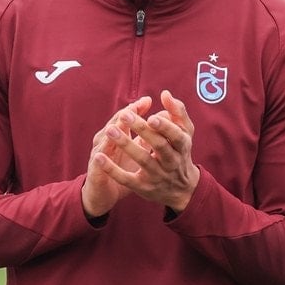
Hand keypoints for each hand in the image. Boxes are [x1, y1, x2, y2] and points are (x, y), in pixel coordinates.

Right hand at [82, 96, 153, 217]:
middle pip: (114, 124)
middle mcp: (106, 141)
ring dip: (111, 132)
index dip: (136, 109)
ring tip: (119, 123)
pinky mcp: (94, 171)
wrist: (104, 193)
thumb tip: (161, 121)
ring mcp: (98, 154)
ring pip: (104, 140)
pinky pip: (96, 164)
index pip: (126, 117)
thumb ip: (147, 137)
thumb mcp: (138, 152)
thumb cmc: (122, 169)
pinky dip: (100, 158)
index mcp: (117, 135)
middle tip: (136, 106)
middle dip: (125, 114)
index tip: (148, 100)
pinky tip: (101, 154)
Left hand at [87, 90, 200, 213]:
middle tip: (125, 115)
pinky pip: (126, 179)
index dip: (165, 126)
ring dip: (126, 145)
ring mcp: (157, 175)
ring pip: (142, 160)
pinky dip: (112, 169)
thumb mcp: (185, 133)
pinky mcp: (143, 187)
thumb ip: (178, 112)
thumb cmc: (180, 153)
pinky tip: (99, 157)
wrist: (182, 190)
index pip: (176, 135)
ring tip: (110, 130)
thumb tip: (164, 94)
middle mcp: (172, 162)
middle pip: (159, 146)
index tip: (151, 116)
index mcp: (182, 147)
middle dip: (142, 130)